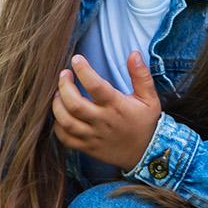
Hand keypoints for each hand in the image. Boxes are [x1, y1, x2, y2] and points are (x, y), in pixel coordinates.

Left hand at [52, 53, 162, 171]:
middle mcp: (103, 121)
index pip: (96, 86)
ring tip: (58, 93)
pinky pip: (65, 139)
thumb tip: (133, 53)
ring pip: (66, 122)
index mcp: (117, 106)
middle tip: (64, 74)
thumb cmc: (145, 122)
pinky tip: (60, 114)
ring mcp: (93, 136)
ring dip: (57, 105)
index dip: (83, 71)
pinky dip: (58, 126)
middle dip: (64, 86)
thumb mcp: (150, 98)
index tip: (76, 59)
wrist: (146, 154)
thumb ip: (141, 75)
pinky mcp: (87, 147)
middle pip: (75, 104)